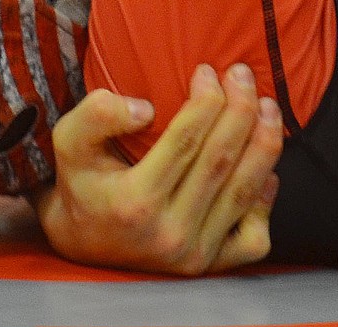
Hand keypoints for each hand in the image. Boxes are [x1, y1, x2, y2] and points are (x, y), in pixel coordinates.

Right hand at [36, 63, 282, 274]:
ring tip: (268, 105)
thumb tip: (144, 109)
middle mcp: (169, 235)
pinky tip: (265, 167)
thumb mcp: (69, 140)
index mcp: (135, 203)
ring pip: (244, 192)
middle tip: (243, 74)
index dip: (205, 101)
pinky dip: (266, 199)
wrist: (82, 243)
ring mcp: (194, 256)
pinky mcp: (210, 267)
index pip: (185, 142)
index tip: (207, 70)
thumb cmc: (81, 181)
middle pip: (220, 161)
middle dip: (240, 109)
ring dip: (264, 142)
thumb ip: (97, 115)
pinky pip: (253, 236)